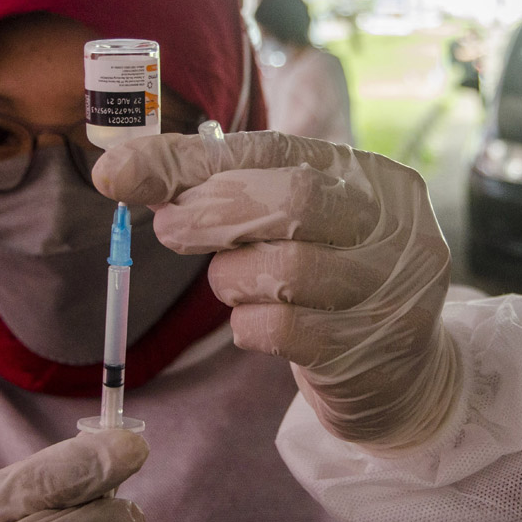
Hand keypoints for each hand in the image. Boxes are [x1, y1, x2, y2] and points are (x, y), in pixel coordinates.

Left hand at [93, 132, 457, 454]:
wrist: (400, 372)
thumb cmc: (331, 282)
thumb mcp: (297, 224)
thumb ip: (230, 189)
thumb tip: (123, 169)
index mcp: (374, 178)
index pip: (278, 149)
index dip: (195, 159)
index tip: (121, 172)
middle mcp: (395, 226)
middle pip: (294, 200)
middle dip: (213, 214)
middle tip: (169, 230)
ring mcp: (390, 289)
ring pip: (284, 270)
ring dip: (231, 278)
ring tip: (233, 284)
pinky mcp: (368, 347)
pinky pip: (281, 329)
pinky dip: (246, 324)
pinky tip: (254, 323)